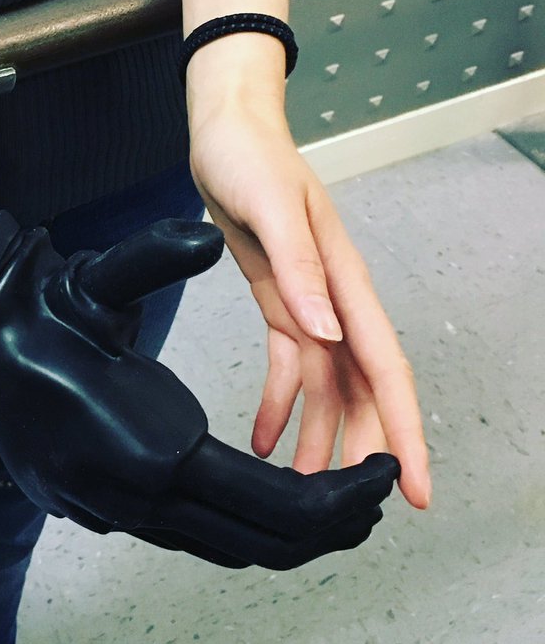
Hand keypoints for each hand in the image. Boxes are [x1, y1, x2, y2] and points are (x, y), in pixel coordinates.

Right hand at [0, 209, 402, 568]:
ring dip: (280, 532)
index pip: (274, 502)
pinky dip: (228, 524)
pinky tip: (248, 497)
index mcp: (150, 447)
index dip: (342, 498)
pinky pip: (180, 534)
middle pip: (258, 542)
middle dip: (327, 526)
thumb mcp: (100, 281)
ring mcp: (107, 511)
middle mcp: (133, 496)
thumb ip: (160, 256)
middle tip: (371, 500)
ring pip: (219, 548)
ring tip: (327, 504)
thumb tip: (205, 239)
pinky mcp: (92, 509)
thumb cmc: (37, 311)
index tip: (384, 478)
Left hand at [186, 47, 430, 510]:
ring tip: (302, 489)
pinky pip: (288, 365)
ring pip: (327, 387)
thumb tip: (331, 332)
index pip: (386, 369)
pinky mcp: (281, 299)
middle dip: (363, 449)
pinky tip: (264, 437)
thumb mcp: (269, 207)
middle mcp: (335, 301)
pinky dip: (280, 403)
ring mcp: (310, 303)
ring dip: (319, 436)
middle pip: (361, 390)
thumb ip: (300, 269)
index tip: (415, 486)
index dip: (404, 430)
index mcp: (344, 283)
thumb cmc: (252, 159)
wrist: (227, 131)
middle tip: (352, 512)